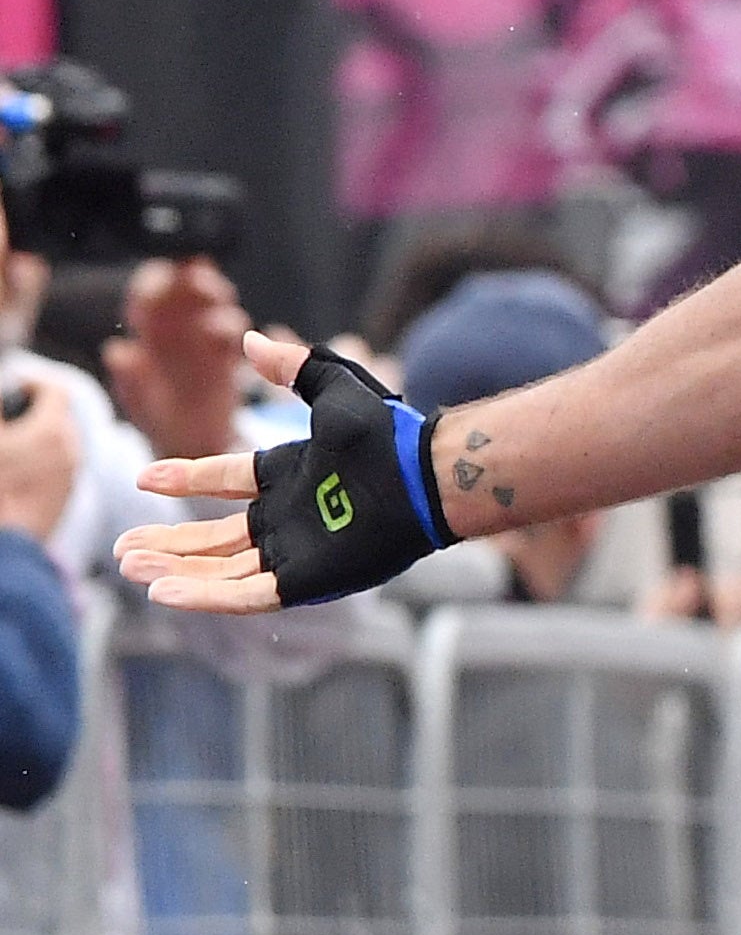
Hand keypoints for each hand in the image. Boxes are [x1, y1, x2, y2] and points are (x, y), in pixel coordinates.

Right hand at [0, 372, 80, 540]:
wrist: (7, 547)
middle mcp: (69, 451)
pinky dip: (35, 460)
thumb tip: (6, 394)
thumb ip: (2, 410)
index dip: (32, 384)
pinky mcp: (61, 497)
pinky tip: (13, 470)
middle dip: (30, 411)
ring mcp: (68, 476)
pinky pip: (53, 467)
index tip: (13, 385)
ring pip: (54, 443)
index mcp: (53, 431)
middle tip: (9, 416)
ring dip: (32, 436)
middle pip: (56, 417)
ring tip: (9, 444)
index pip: (55, 391)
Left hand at [103, 257, 250, 459]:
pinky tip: (225, 339)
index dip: (154, 284)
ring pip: (212, 303)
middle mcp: (177, 329)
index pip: (149, 297)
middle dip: (192, 279)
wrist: (195, 444)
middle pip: (185, 290)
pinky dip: (231, 329)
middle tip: (197, 276)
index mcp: (148, 334)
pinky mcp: (229, 354)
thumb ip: (129, 377)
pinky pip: (234, 333)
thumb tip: (119, 352)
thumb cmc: (161, 419)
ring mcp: (205, 339)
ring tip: (212, 300)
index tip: (161, 279)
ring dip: (215, 297)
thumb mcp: (139, 401)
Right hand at [113, 333, 451, 610]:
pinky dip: (205, 595)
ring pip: (222, 568)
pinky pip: (247, 595)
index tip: (144, 476)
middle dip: (169, 543)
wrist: (422, 475)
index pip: (228, 481)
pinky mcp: (308, 581)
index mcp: (293, 476)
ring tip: (130, 566)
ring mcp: (298, 552)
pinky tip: (164, 594)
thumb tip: (252, 339)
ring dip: (175, 569)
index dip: (187, 479)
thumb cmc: (388, 434)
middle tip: (123, 548)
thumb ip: (294, 366)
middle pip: (216, 537)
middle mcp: (292, 518)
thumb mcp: (334, 389)